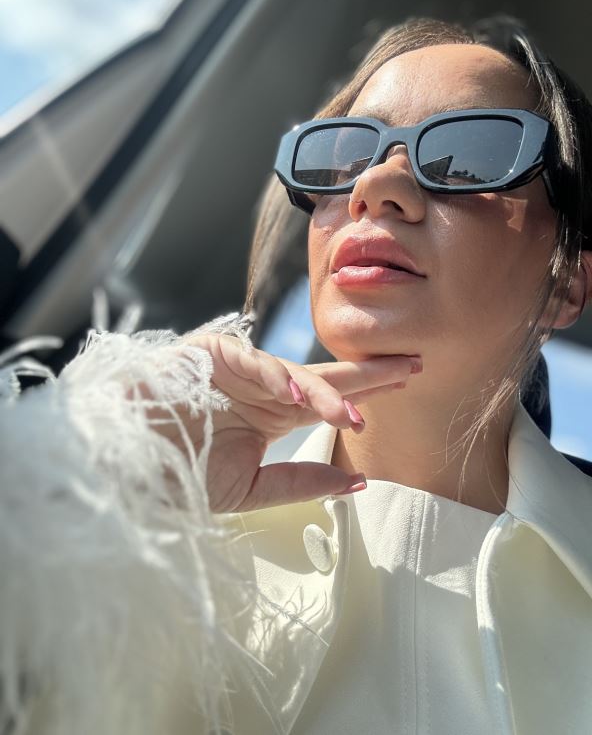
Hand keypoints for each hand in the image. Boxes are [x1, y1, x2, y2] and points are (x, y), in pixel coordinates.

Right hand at [171, 334, 418, 512]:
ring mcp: (237, 369)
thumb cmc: (183, 475)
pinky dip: (269, 377)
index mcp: (272, 414)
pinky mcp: (207, 355)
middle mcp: (261, 388)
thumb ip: (301, 481)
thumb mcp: (251, 488)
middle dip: (366, 373)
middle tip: (411, 366)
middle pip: (321, 378)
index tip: (406, 386)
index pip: (327, 399)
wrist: (129, 468)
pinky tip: (294, 395)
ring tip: (355, 414)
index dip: (365, 393)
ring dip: (323, 392)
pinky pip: (246, 361)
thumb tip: (357, 482)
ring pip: (289, 372)